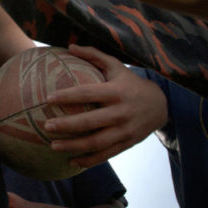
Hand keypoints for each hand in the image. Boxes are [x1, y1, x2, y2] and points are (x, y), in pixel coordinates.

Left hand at [43, 44, 167, 167]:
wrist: (161, 106)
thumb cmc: (131, 82)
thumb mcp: (116, 65)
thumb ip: (94, 55)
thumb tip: (70, 46)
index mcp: (116, 91)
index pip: (88, 93)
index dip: (67, 96)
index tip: (48, 99)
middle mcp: (121, 112)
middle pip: (90, 122)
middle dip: (67, 125)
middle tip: (46, 126)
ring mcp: (125, 130)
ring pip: (96, 142)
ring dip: (73, 146)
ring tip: (53, 146)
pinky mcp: (127, 144)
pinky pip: (106, 155)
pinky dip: (88, 160)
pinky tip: (71, 161)